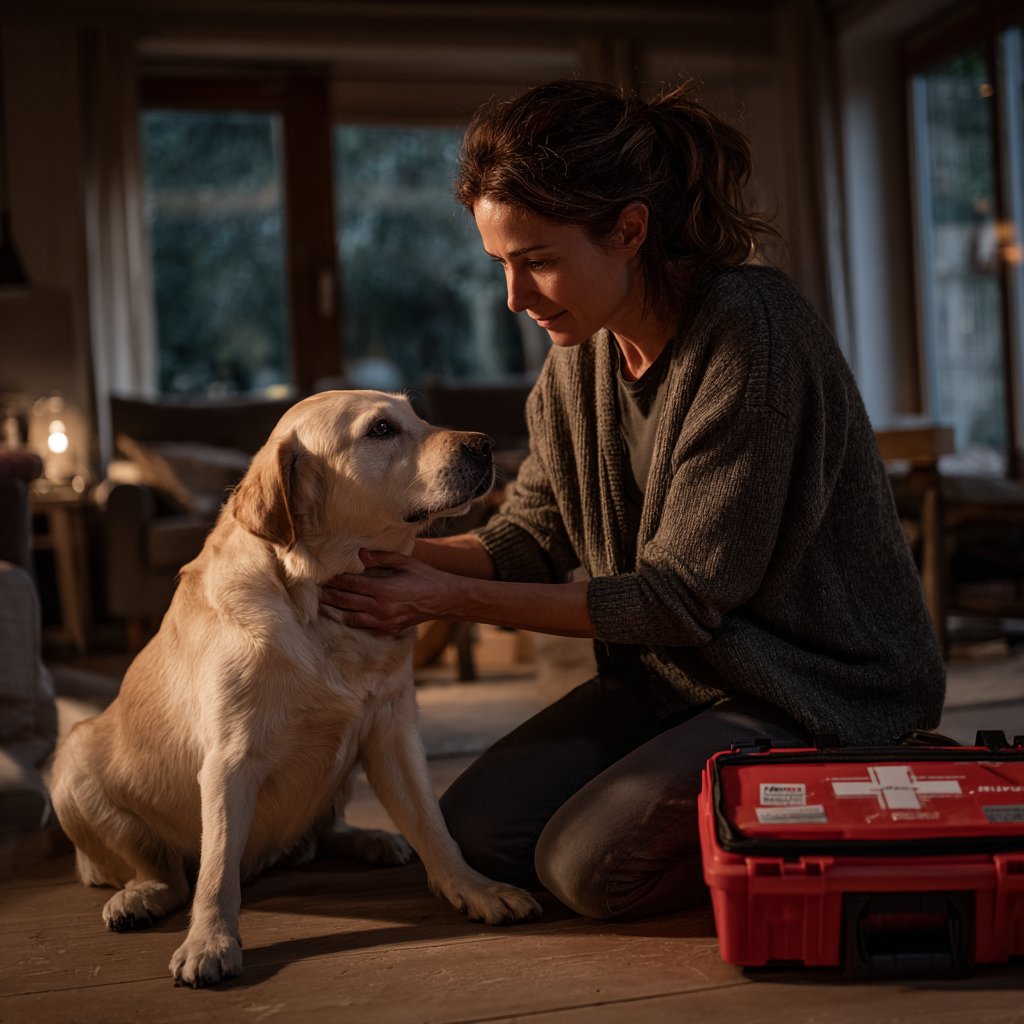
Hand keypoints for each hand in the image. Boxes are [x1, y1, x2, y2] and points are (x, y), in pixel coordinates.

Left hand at [319, 549, 457, 635]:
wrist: (444, 600)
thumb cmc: (425, 578)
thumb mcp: (405, 562)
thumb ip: (382, 558)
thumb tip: (359, 554)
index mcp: (384, 589)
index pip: (351, 584)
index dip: (334, 580)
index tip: (321, 575)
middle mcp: (381, 608)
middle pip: (345, 601)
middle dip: (328, 595)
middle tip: (311, 591)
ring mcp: (384, 622)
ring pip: (349, 618)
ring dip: (333, 611)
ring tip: (319, 604)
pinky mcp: (387, 630)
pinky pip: (362, 627)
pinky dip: (348, 622)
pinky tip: (338, 616)